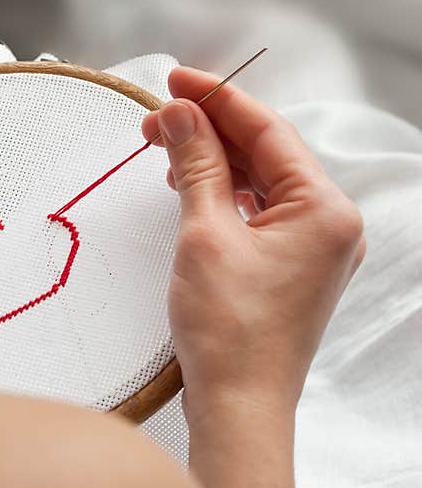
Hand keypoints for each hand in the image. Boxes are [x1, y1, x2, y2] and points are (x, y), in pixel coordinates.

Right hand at [142, 67, 364, 487]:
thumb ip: (197, 165)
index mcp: (324, 209)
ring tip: (165, 150)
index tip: (177, 81)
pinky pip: (258, 211)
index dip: (218, 99)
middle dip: (209, 132)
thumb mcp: (205, 234)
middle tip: (157, 120)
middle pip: (265, 153)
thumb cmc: (229, 331)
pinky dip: (223, 194)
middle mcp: (329, 224)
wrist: (237, 406)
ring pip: (259, 182)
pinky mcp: (290, 266)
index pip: (268, 131)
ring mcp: (313, 247)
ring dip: (213, 162)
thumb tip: (184, 114)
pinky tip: (190, 186)